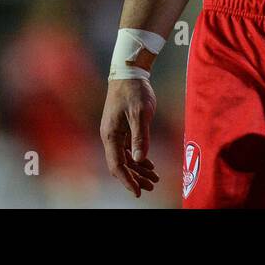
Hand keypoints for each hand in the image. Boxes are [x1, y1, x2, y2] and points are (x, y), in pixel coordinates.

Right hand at [99, 78, 160, 196]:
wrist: (129, 72)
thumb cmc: (133, 91)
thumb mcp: (139, 113)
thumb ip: (140, 137)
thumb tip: (139, 160)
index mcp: (111, 134)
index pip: (117, 165)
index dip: (127, 180)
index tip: (138, 192)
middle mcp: (110, 136)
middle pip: (120, 164)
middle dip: (135, 177)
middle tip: (151, 187)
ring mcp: (115, 132)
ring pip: (125, 158)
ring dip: (138, 169)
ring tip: (154, 179)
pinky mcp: (122, 128)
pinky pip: (128, 149)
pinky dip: (138, 158)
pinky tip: (149, 164)